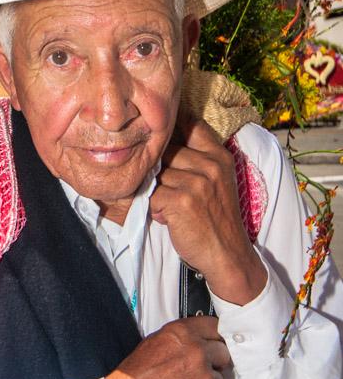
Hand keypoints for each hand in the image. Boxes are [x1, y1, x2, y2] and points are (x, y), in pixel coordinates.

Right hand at [103, 316, 230, 378]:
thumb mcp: (152, 343)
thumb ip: (180, 339)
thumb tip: (196, 339)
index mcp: (182, 334)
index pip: (214, 326)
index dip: (215, 336)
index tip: (216, 341)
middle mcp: (197, 353)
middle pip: (223, 352)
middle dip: (214, 360)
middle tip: (199, 369)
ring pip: (220, 378)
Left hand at [149, 116, 265, 304]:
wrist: (227, 255)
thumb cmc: (214, 218)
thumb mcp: (214, 181)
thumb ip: (195, 158)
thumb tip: (158, 139)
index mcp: (219, 155)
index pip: (190, 123)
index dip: (168, 125)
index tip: (154, 128)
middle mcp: (210, 164)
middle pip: (165, 149)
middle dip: (156, 167)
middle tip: (163, 187)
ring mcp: (197, 182)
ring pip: (155, 172)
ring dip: (154, 190)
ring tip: (166, 205)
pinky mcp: (183, 201)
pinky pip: (151, 195)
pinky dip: (153, 208)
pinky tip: (166, 217)